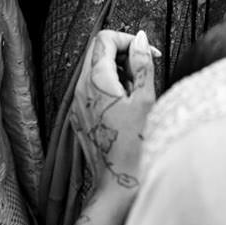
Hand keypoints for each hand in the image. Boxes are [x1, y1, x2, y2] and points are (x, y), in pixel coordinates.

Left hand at [68, 30, 158, 202]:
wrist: (118, 185)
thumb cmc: (135, 147)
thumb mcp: (145, 100)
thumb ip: (142, 65)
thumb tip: (139, 39)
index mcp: (96, 80)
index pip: (104, 39)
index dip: (128, 40)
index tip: (147, 53)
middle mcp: (81, 90)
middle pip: (98, 52)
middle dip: (124, 55)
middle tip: (145, 72)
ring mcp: (78, 105)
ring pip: (95, 72)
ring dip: (118, 73)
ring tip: (137, 93)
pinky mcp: (81, 118)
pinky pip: (93, 91)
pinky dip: (110, 89)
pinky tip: (127, 108)